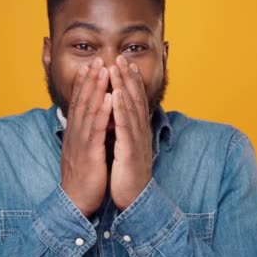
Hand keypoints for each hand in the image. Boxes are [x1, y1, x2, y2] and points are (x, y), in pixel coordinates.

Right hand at [60, 57, 111, 216]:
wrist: (75, 202)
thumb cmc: (83, 178)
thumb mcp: (83, 152)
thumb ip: (87, 135)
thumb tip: (92, 123)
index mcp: (75, 133)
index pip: (78, 104)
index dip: (84, 84)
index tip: (90, 66)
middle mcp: (75, 134)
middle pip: (81, 101)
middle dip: (89, 79)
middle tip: (97, 59)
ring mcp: (80, 142)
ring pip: (87, 110)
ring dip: (95, 88)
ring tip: (103, 70)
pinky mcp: (88, 153)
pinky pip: (96, 129)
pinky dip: (102, 111)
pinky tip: (109, 97)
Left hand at [108, 55, 152, 210]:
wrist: (134, 200)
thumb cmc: (127, 174)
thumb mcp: (125, 148)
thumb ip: (123, 131)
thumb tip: (117, 116)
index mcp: (137, 131)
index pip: (134, 101)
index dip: (130, 81)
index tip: (123, 63)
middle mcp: (140, 132)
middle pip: (135, 99)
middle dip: (128, 76)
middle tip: (121, 56)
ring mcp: (137, 140)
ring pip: (132, 107)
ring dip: (125, 85)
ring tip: (119, 67)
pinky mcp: (132, 151)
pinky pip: (126, 126)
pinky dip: (122, 108)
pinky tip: (117, 94)